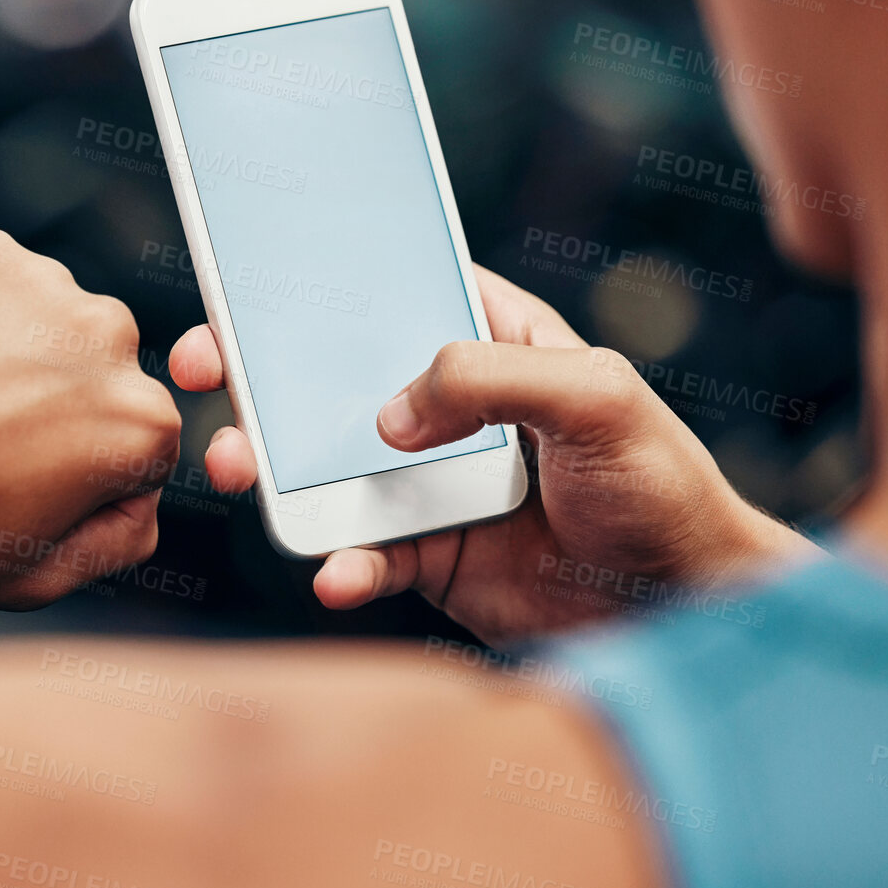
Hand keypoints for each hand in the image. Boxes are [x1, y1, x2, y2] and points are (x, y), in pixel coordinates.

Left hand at [0, 223, 180, 608]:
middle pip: (99, 369)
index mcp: (138, 420)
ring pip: (46, 319)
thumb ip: (120, 539)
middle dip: (55, 398)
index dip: (82, 468)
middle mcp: (108, 336)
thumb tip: (143, 498)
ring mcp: (41, 281)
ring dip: (11, 348)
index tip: (24, 479)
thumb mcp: (36, 576)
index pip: (140, 438)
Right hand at [168, 266, 814, 642]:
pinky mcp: (431, 556)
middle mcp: (450, 407)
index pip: (389, 293)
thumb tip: (386, 416)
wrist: (682, 606)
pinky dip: (341, 565)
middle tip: (206, 374)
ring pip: (328, 468)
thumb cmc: (661, 482)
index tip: (246, 282)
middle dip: (259, 375)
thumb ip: (489, 380)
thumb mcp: (596, 397)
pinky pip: (365, 554)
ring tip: (243, 472)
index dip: (316, 284)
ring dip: (275, 470)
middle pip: (332, 379)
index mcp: (491, 340)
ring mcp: (432, 482)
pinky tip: (337, 573)